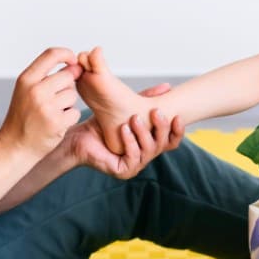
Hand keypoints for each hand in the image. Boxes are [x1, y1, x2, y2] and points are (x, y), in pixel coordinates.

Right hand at [0, 48, 82, 158]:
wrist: (13, 146)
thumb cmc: (23, 116)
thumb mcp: (25, 90)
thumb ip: (46, 76)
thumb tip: (76, 65)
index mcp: (26, 79)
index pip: (51, 54)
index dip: (67, 54)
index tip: (74, 61)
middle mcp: (35, 91)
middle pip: (68, 76)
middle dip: (67, 86)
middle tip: (54, 100)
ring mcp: (46, 107)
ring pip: (72, 94)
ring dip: (67, 104)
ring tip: (51, 113)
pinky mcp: (56, 122)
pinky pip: (75, 112)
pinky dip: (69, 118)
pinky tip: (55, 124)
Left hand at [67, 108, 184, 178]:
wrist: (79, 137)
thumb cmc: (102, 124)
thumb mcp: (129, 108)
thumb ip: (147, 99)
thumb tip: (168, 86)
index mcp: (150, 143)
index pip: (172, 140)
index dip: (178, 130)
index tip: (177, 116)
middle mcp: (146, 155)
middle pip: (164, 144)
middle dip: (161, 127)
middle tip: (155, 112)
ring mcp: (136, 165)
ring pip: (150, 150)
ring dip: (143, 132)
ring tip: (134, 118)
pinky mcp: (124, 171)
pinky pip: (134, 157)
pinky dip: (130, 142)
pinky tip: (123, 130)